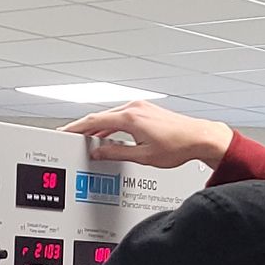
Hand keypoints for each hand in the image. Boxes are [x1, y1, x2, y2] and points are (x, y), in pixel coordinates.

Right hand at [60, 102, 232, 171]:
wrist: (200, 138)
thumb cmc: (178, 147)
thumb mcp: (143, 157)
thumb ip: (116, 153)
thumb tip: (99, 152)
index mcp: (130, 118)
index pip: (94, 121)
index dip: (76, 128)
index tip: (64, 132)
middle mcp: (134, 108)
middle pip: (100, 117)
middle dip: (84, 128)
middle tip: (70, 138)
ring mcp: (141, 107)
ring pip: (111, 116)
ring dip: (98, 127)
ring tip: (87, 140)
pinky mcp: (146, 111)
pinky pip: (121, 116)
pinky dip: (111, 125)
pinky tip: (108, 135)